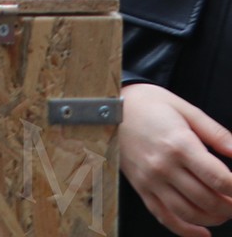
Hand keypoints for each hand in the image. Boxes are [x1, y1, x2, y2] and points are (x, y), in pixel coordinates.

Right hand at [119, 83, 231, 236]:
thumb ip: (216, 133)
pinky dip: (186, 231)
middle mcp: (164, 166)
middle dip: (230, 206)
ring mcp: (150, 180)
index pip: (219, 179)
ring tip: (224, 212)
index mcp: (179, 144)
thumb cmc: (149, 104)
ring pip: (189, 213)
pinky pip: (164, 216)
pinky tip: (202, 232)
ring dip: (213, 219)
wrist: (108, 107)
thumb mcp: (186, 109)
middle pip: (207, 200)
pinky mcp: (141, 187)